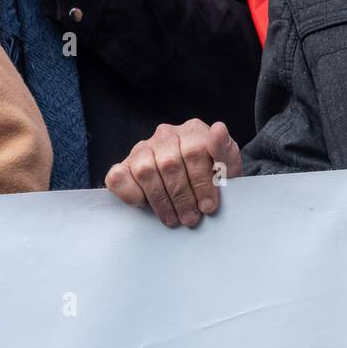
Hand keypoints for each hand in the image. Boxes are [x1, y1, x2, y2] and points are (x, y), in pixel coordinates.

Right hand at [106, 119, 243, 227]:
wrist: (198, 187)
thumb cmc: (213, 175)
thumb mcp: (227, 165)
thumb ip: (224, 149)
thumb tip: (219, 128)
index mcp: (193, 130)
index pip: (194, 151)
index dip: (201, 183)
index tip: (208, 206)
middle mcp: (166, 135)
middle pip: (170, 164)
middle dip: (182, 196)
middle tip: (191, 218)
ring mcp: (143, 148)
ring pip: (145, 171)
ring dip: (160, 200)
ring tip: (174, 218)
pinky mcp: (125, 164)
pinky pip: (119, 177)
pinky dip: (131, 194)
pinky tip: (145, 205)